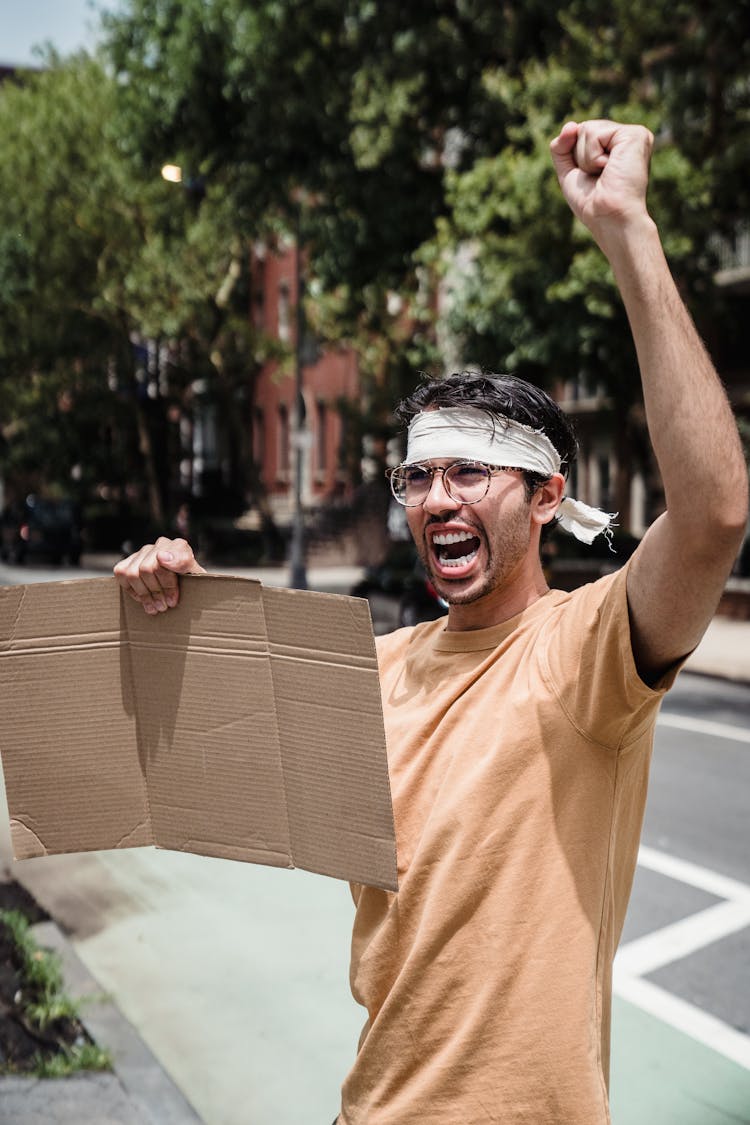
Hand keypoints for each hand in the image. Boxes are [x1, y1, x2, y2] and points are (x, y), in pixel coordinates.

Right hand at [113, 536, 204, 613]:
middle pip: (147, 568)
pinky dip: (132, 590)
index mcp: (179, 547)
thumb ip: (184, 563)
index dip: (168, 582)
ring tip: (155, 608)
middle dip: (156, 592)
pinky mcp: (130, 560)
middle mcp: (160, 545)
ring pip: (133, 572)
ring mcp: (144, 552)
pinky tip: (143, 599)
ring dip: (144, 594)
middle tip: (164, 607)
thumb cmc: (191, 583)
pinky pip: (121, 573)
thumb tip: (161, 557)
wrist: (184, 586)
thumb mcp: (197, 577)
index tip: (172, 600)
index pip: (168, 559)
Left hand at [549, 119, 653, 242]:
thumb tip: (570, 124)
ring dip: (586, 159)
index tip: (591, 177)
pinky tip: (609, 168)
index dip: (576, 157)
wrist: (608, 217)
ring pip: (587, 129)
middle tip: (599, 177)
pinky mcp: (636, 134)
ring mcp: (633, 134)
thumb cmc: (592, 203)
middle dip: (580, 157)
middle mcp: (626, 138)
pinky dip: (593, 156)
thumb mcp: (569, 172)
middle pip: (583, 129)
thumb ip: (562, 147)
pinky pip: (595, 133)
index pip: (581, 134)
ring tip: (605, 174)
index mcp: (615, 146)